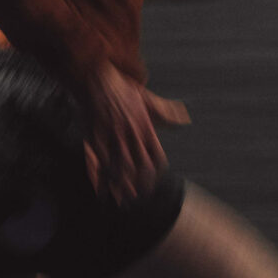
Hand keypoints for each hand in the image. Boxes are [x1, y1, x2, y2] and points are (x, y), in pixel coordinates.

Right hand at [82, 62, 189, 204]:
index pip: (155, 156)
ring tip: (122, 200)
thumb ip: (167, 112)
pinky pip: (95, 158)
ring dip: (119, 185)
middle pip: (136, 165)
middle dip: (137, 184)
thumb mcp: (148, 99)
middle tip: (137, 198)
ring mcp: (109, 135)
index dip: (155, 173)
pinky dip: (96, 175)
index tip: (153, 183)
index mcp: (144, 126)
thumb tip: (185, 119)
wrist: (97, 76)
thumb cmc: (123, 90)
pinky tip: (98, 188)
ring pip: (117, 166)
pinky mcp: (92, 135)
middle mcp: (128, 133)